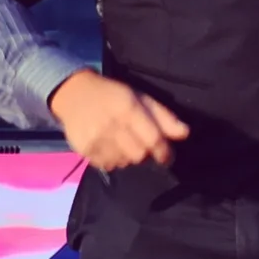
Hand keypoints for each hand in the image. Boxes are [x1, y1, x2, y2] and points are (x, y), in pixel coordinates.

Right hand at [49, 70, 187, 170]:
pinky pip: (106, 165)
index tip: (167, 157)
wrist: (73, 93)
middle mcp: (110, 125)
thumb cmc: (114, 95)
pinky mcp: (82, 148)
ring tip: (124, 145)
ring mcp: (94, 138)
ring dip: (129, 158)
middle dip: (146, 154)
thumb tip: (185, 134)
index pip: (153, 139)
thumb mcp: (142, 99)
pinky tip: (111, 148)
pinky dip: (113, 161)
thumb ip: (164, 117)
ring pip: (123, 162)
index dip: (164, 152)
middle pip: (139, 155)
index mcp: (128, 109)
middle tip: (142, 146)